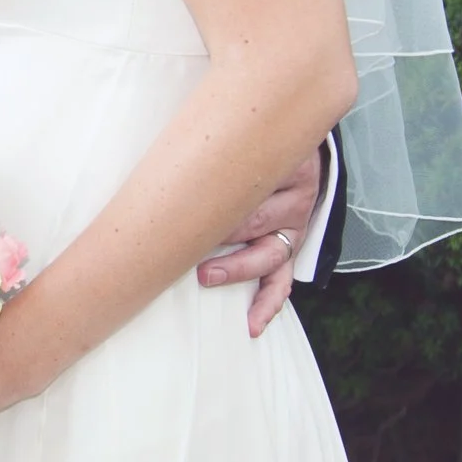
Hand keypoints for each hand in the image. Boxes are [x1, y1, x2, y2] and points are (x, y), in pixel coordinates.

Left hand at [199, 148, 320, 336]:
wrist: (296, 152)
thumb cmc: (257, 146)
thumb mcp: (243, 139)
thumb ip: (214, 148)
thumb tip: (165, 159)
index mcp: (280, 167)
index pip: (249, 182)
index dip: (218, 196)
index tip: (188, 206)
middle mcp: (293, 200)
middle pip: (257, 220)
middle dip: (222, 234)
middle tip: (191, 239)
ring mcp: (294, 228)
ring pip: (270, 254)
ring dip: (237, 267)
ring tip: (207, 275)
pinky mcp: (291, 249)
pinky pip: (283, 281)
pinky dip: (267, 303)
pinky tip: (252, 322)